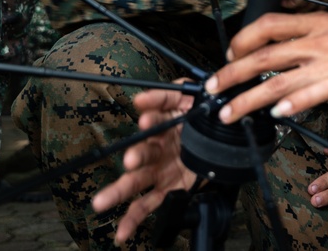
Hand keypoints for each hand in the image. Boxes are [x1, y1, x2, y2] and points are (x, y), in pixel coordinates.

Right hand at [91, 86, 197, 244]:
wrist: (225, 138)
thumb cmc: (202, 116)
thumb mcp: (191, 96)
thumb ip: (169, 94)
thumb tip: (143, 97)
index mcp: (163, 123)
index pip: (154, 116)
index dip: (151, 116)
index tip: (146, 118)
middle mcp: (158, 148)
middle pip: (141, 152)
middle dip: (135, 156)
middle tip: (131, 159)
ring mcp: (161, 170)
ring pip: (137, 181)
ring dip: (120, 191)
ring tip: (102, 201)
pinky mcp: (170, 188)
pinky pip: (149, 205)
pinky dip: (133, 219)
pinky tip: (122, 232)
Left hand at [207, 13, 327, 121]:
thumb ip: (311, 37)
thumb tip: (281, 51)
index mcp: (316, 23)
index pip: (267, 25)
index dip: (242, 40)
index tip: (230, 56)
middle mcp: (318, 40)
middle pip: (263, 55)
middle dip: (231, 74)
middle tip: (213, 88)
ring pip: (277, 81)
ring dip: (248, 99)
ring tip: (230, 112)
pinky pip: (310, 95)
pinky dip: (291, 105)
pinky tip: (276, 116)